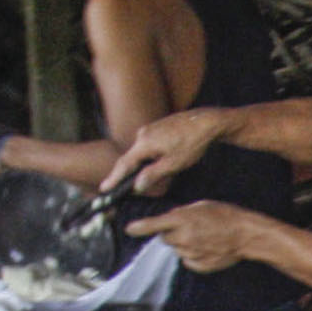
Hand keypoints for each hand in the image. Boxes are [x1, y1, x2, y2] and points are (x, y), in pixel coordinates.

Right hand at [101, 107, 225, 196]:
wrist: (207, 122)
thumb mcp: (173, 164)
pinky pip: (148, 145)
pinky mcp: (158, 127)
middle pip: (131, 158)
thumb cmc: (192, 143)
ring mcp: (151, 128)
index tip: (104, 188)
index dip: (114, 178)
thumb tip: (137, 186)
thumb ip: (153, 175)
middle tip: (116, 189)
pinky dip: (148, 157)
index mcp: (144, 143)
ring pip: (141, 152)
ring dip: (140, 165)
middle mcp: (143, 133)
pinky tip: (155, 164)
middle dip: (125, 174)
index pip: (124, 164)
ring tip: (138, 180)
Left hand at [129, 200, 261, 270]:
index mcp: (183, 219)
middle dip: (172, 233)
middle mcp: (183, 237)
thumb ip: (182, 213)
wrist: (246, 234)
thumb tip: (170, 220)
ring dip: (184, 244)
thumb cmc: (226, 215)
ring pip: (177, 249)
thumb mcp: (201, 205)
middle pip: (165, 238)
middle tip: (189, 227)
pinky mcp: (198, 265)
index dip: (140, 227)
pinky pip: (188, 260)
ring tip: (203, 237)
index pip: (154, 224)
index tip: (129, 229)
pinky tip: (207, 247)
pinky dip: (193, 255)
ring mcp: (191, 253)